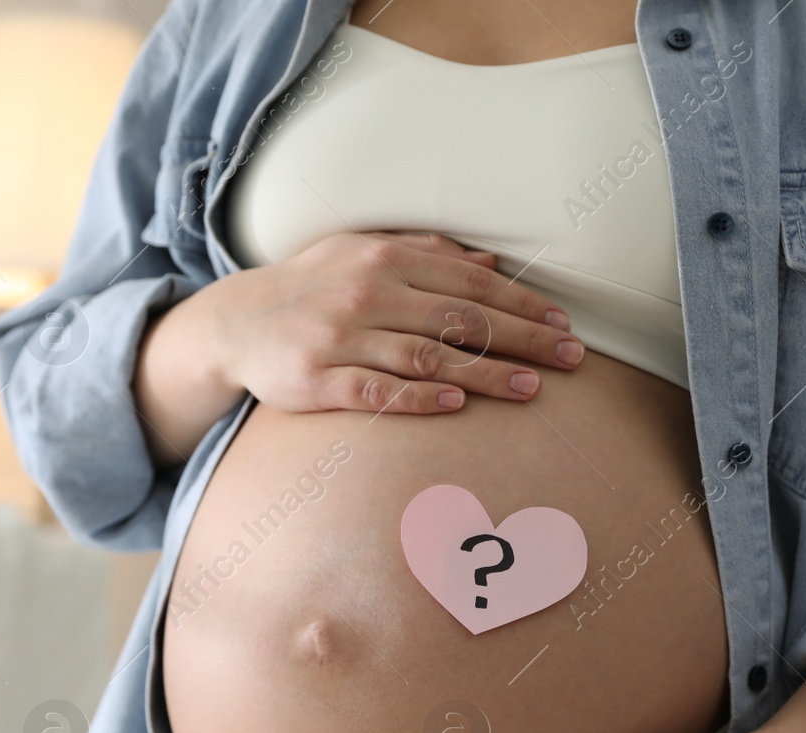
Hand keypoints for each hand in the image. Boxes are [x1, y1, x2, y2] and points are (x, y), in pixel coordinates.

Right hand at [135, 230, 585, 460]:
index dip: (521, 304)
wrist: (235, 322)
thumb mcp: (361, 251)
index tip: (561, 325)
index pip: (469, 282)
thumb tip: (491, 261)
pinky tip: (456, 408)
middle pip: (460, 319)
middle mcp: (368, 293)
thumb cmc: (311, 286)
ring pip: (427, 358)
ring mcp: (343, 338)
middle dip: (521, 340)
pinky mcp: (319, 381)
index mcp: (385, 257)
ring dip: (484, 375)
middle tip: (570, 359)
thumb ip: (425, 253)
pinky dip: (418, 399)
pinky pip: (376, 392)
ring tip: (530, 390)